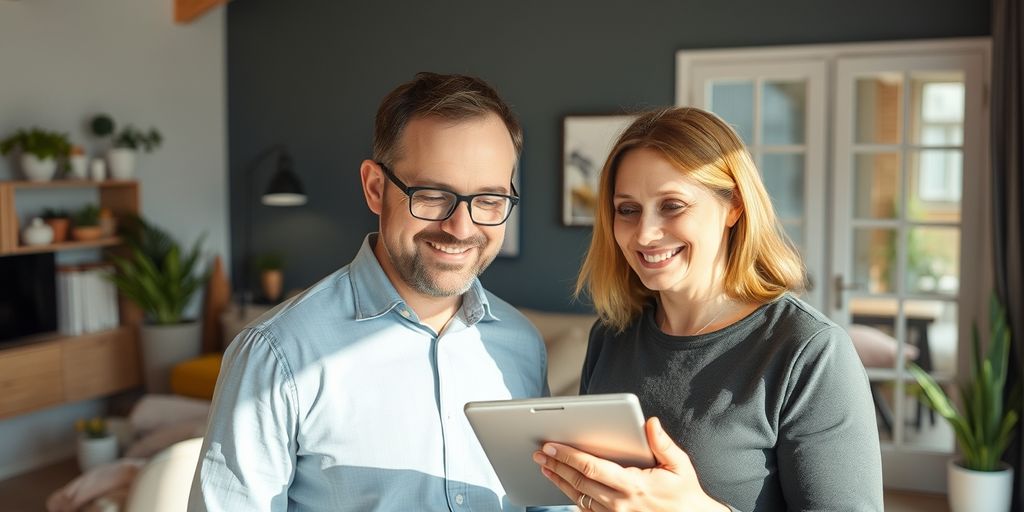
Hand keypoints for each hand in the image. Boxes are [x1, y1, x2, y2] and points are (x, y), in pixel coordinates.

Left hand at [531, 417, 728, 511]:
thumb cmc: (685, 493)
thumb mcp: (680, 466)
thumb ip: (663, 444)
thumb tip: (651, 423)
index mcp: (633, 486)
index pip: (592, 467)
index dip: (568, 456)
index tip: (551, 446)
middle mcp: (620, 504)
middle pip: (579, 482)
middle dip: (557, 465)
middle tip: (539, 452)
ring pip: (578, 498)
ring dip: (559, 481)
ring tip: (545, 467)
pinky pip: (587, 510)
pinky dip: (571, 497)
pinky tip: (563, 485)